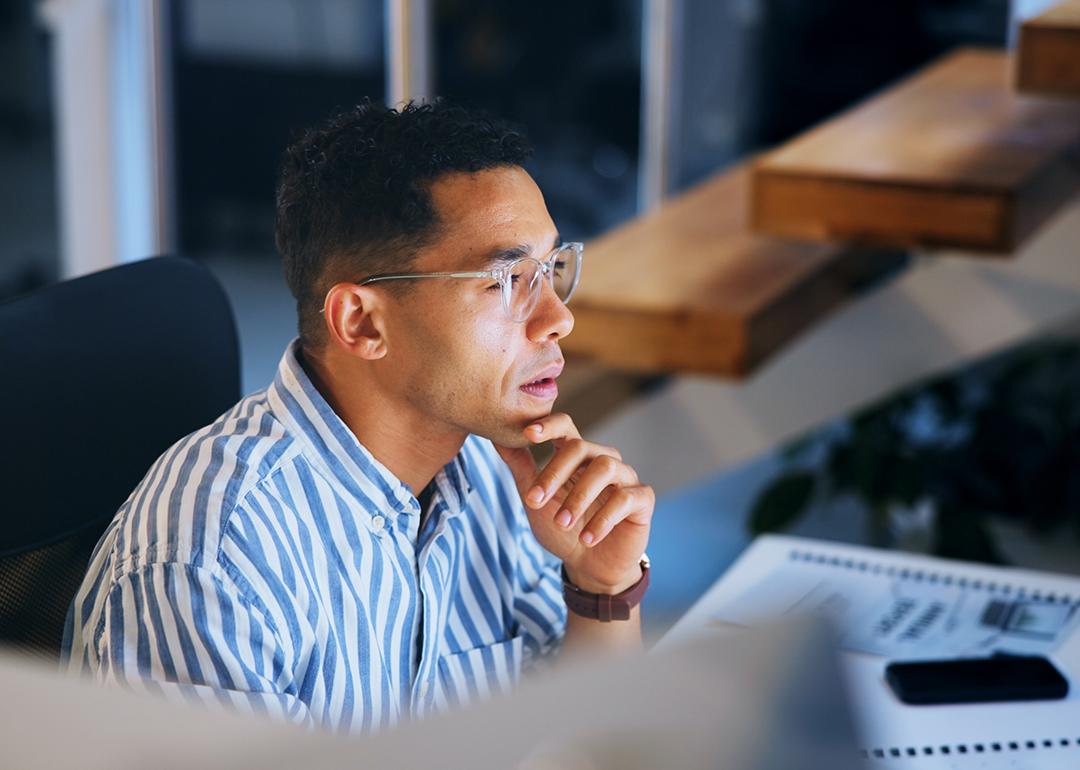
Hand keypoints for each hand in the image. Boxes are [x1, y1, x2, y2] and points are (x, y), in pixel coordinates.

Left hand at [494, 413, 653, 594]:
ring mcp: (626, 477)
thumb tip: (496, 437)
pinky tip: (587, 538)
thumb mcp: (535, 499)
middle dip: (554, 474)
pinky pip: (626, 498)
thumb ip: (520, 467)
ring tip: (562, 523)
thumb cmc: (562, 529)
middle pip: (581, 447)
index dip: (549, 425)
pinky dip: (603, 519)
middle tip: (535, 501)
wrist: (589, 566)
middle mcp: (603, 460)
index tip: (528, 434)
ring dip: (579, 497)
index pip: (566, 426)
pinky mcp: (643, 499)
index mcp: (577, 456)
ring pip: (605, 468)